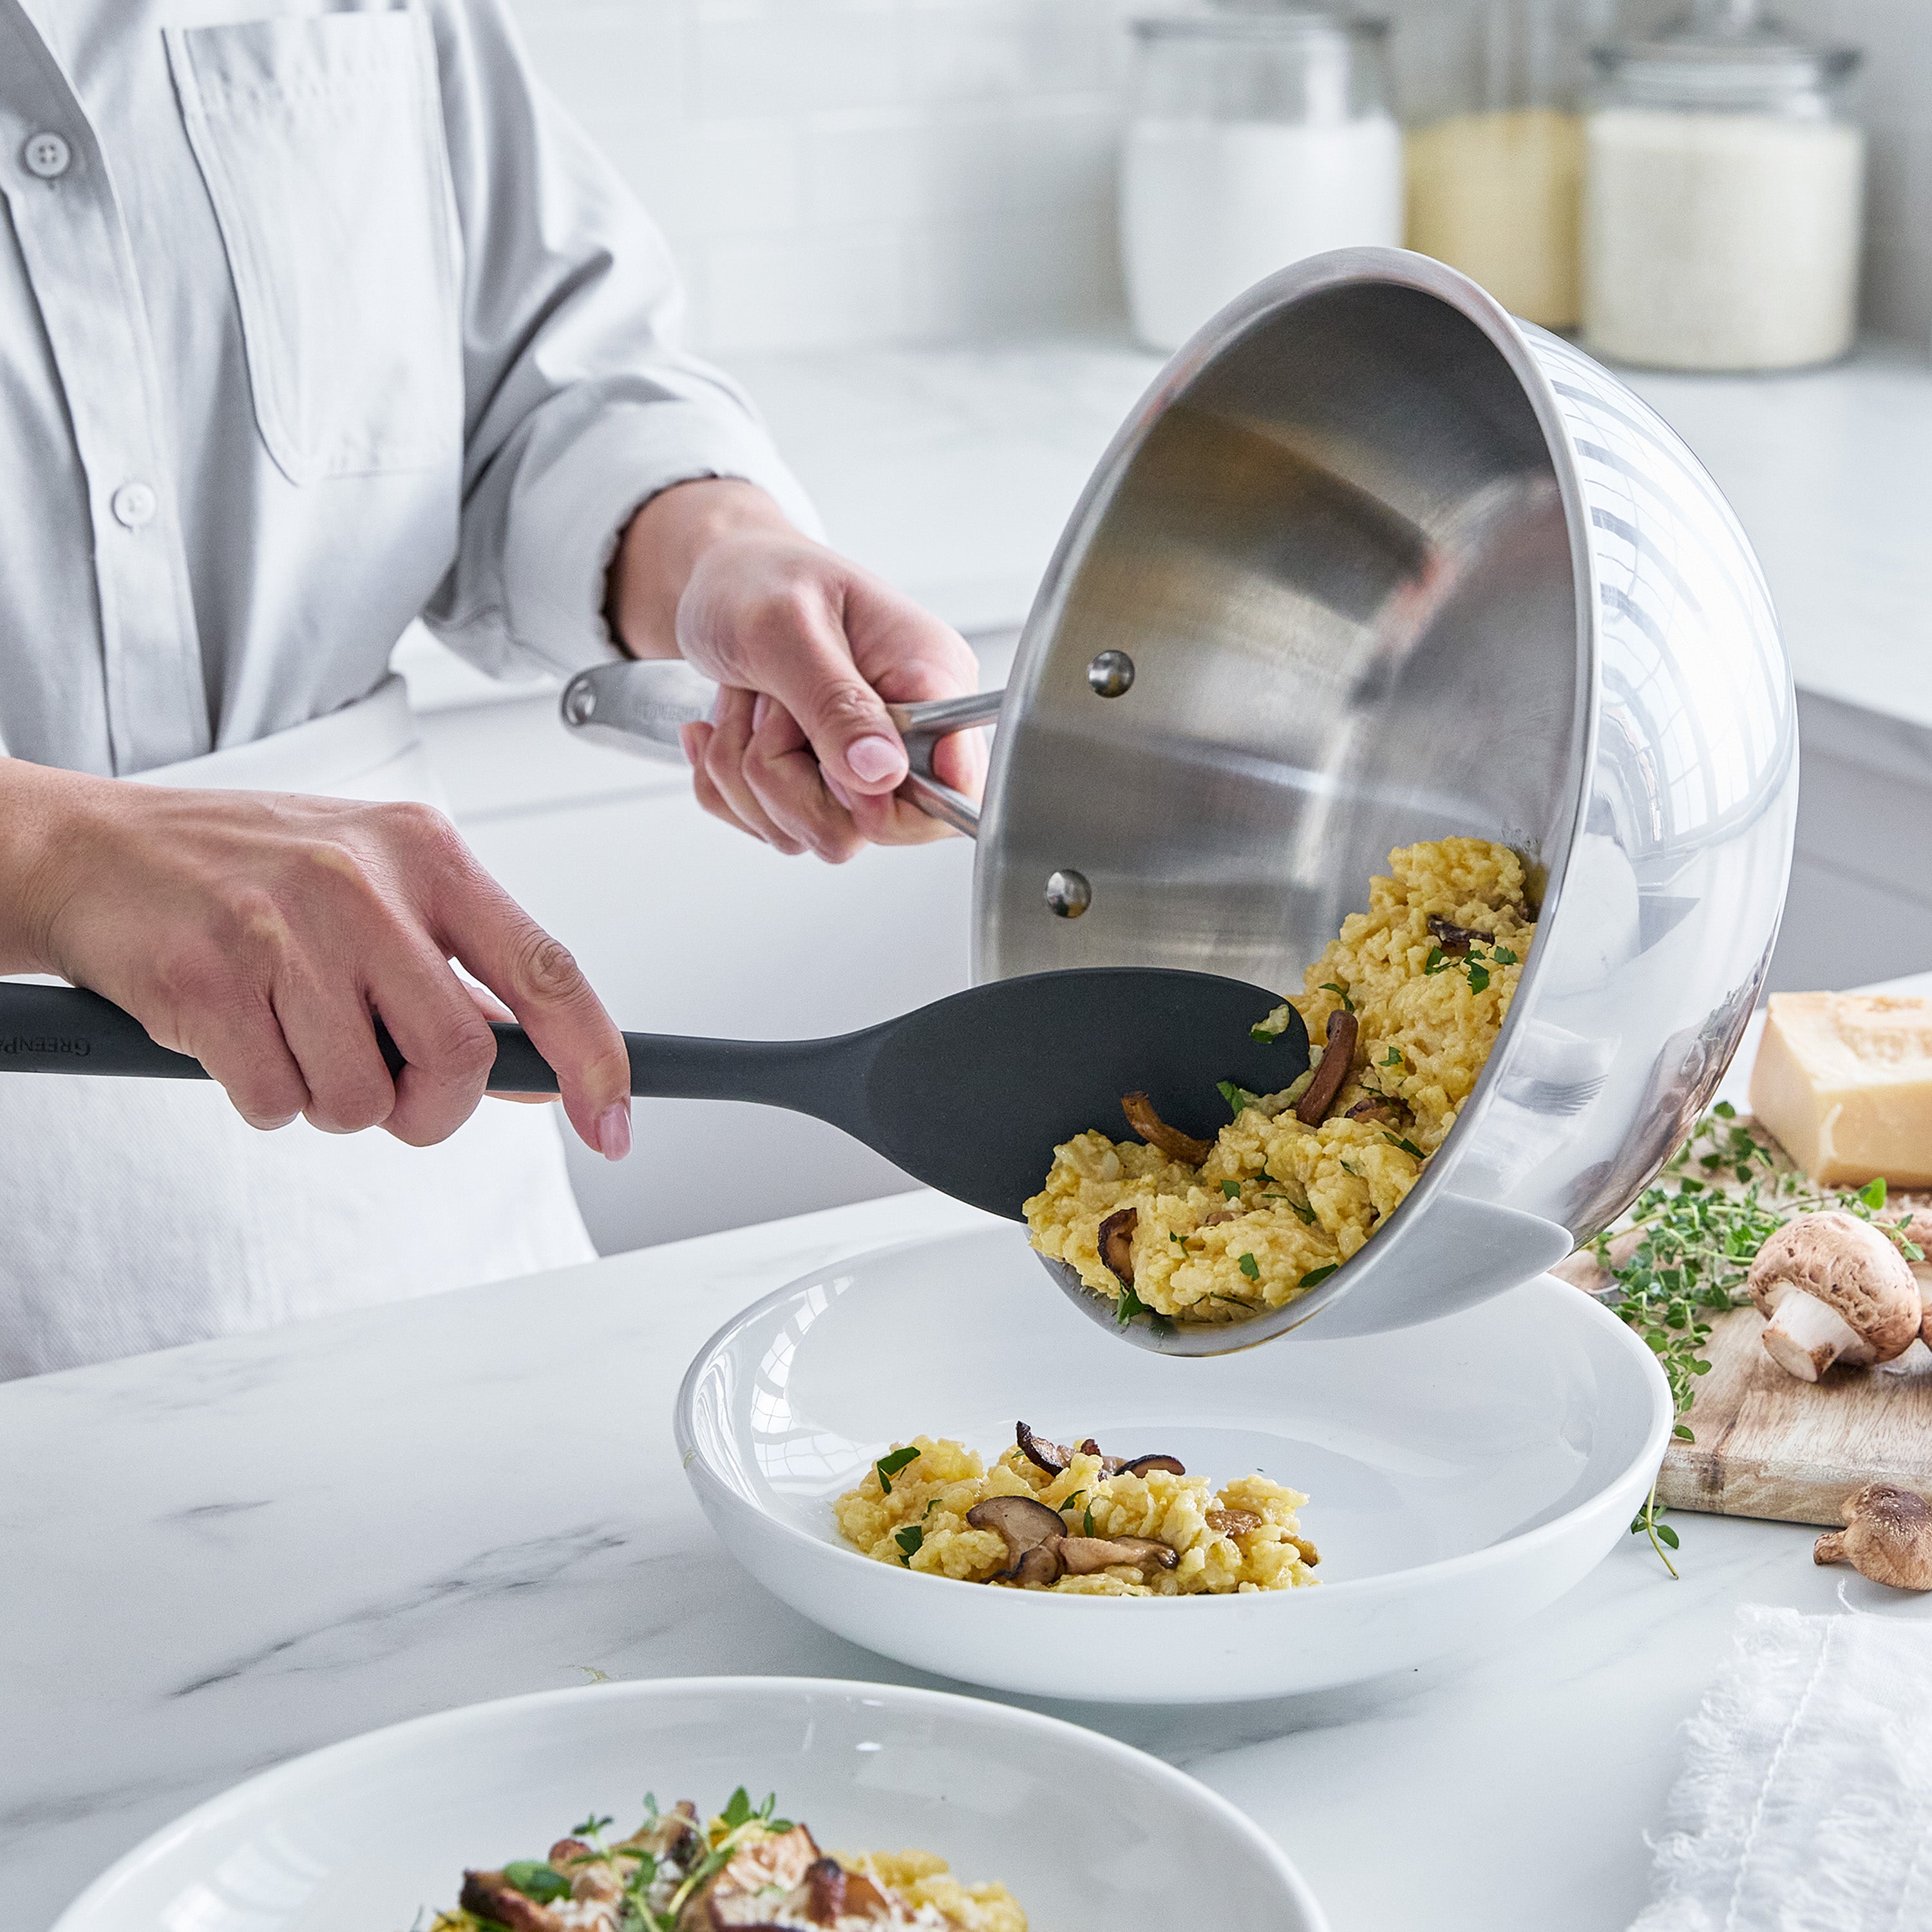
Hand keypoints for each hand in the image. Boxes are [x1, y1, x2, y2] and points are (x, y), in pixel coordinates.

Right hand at [0, 765, 632, 1154]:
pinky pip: (277, 1105)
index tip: (611, 1122)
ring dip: (333, 1101)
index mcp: (427, 854)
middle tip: (386, 1088)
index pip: (548, 970)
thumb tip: (545, 1074)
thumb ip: (465, 980)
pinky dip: (264, 1097)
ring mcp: (284, 930)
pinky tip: (237, 1034)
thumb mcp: (378, 890)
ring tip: (290, 1035)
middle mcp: (365, 884)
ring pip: (363, 1100)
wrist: (92, 848)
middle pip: (460, 1060)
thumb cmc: (249, 872)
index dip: (594, 1058)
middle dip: (430, 1109)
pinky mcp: (209, 980)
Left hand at [607, 479, 984, 862]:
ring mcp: (864, 765)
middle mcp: (909, 731)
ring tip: (747, 702)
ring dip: (749, 774)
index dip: (888, 800)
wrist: (717, 577)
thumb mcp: (785, 628)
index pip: (957, 788)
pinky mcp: (821, 785)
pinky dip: (729, 786)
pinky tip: (727, 728)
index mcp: (931, 680)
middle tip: (769, 709)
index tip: (830, 762)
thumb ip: (836, 702)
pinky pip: (776, 829)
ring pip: (813, 832)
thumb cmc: (756, 581)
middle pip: (872, 827)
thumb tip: (884, 772)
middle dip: (790, 780)